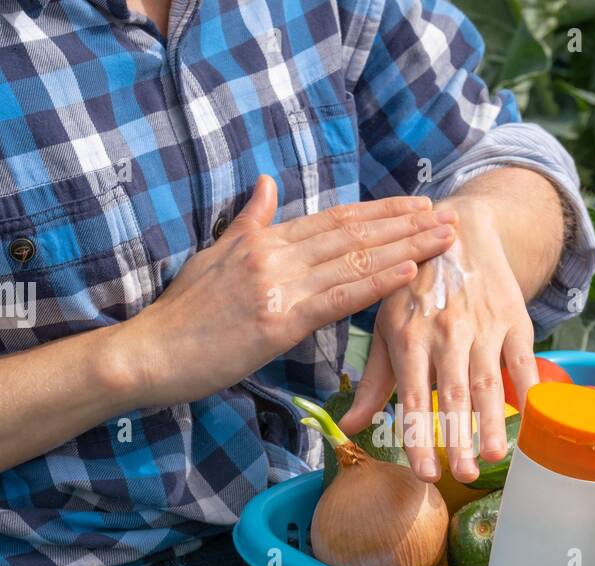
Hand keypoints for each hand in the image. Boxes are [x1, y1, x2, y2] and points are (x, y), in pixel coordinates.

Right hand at [111, 176, 456, 406]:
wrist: (148, 352)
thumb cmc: (180, 314)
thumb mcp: (212, 256)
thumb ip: (248, 222)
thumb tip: (266, 184)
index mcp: (264, 240)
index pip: (334, 219)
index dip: (379, 211)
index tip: (415, 204)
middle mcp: (275, 255)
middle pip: (353, 234)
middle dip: (405, 223)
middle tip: (446, 214)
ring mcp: (277, 286)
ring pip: (354, 260)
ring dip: (405, 247)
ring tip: (443, 239)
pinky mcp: (277, 322)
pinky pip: (337, 299)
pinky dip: (376, 284)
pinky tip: (409, 273)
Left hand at [339, 196, 538, 482]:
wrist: (458, 230)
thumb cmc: (414, 289)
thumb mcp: (385, 327)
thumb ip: (372, 382)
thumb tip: (349, 427)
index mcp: (407, 337)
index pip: (411, 397)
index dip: (419, 437)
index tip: (426, 473)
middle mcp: (444, 332)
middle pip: (452, 395)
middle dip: (458, 438)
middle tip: (463, 476)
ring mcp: (482, 324)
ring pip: (488, 381)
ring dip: (493, 422)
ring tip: (496, 457)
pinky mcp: (513, 318)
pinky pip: (522, 359)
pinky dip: (530, 389)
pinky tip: (533, 419)